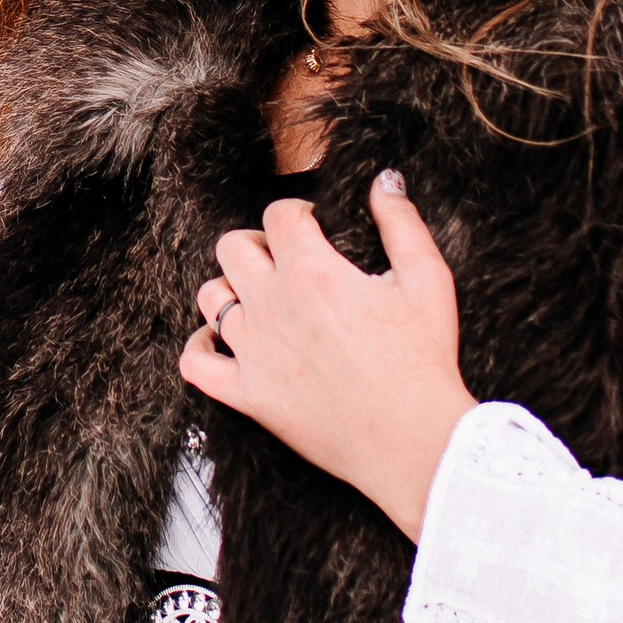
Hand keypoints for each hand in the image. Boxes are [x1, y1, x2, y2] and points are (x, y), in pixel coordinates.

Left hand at [180, 173, 474, 540]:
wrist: (414, 442)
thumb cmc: (423, 362)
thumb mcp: (427, 281)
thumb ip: (401, 223)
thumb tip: (384, 181)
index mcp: (313, 273)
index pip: (279, 215)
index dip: (297, 211)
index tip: (315, 226)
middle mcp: (273, 306)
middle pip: (233, 247)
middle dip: (258, 243)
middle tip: (285, 259)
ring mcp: (254, 353)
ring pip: (210, 297)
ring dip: (230, 288)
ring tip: (259, 296)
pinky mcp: (248, 396)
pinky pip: (195, 364)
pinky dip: (199, 347)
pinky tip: (220, 341)